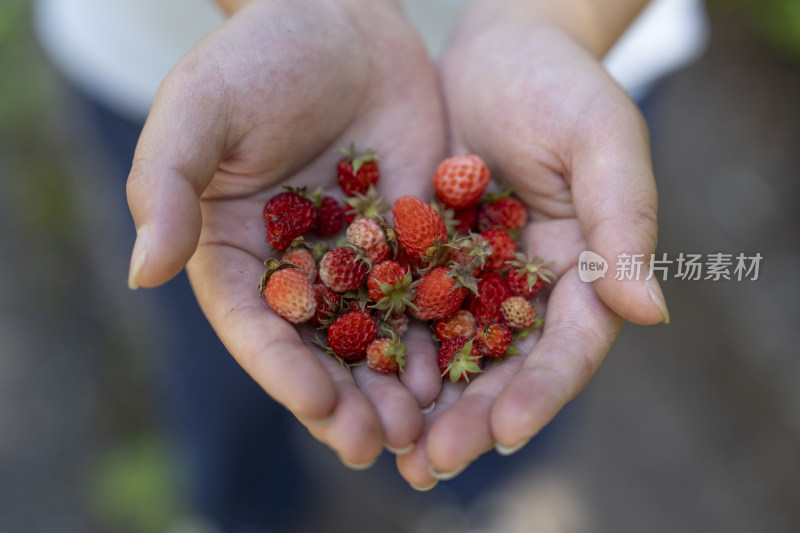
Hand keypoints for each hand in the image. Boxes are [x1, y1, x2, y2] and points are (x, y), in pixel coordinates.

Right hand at [126, 0, 446, 466]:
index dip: (282, 370)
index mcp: (237, 254)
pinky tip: (461, 368)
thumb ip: (168, 187)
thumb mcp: (200, 112)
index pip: (256, 326)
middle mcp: (298, 269)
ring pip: (376, 337)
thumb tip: (143, 272)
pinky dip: (441, 333)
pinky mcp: (411, 239)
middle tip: (379, 445)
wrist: (339, 17)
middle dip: (346, 400)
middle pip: (318, 350)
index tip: (316, 405)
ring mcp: (358, 258)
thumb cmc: (257, 57)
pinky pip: (427, 294)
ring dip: (396, 386)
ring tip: (422, 428)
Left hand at [396, 11, 668, 486]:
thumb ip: (624, 221)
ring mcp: (474, 277)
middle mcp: (527, 288)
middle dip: (471, 417)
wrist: (497, 49)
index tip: (504, 430)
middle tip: (432, 464)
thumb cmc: (562, 85)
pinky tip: (357, 385)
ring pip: (451, 354)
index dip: (540, 391)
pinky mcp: (424, 258)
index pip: (567, 347)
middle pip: (504, 366)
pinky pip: (404, 311)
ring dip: (425, 407)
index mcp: (582, 271)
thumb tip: (651, 312)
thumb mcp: (603, 141)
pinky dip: (386, 352)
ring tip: (393, 452)